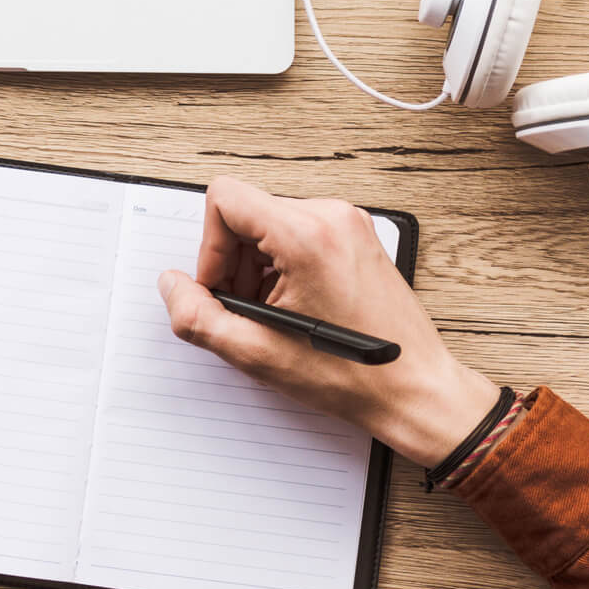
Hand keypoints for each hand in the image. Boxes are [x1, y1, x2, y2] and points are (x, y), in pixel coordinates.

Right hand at [156, 176, 497, 467]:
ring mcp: (348, 223)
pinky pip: (298, 232)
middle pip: (246, 213)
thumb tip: (172, 286)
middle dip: (233, 263)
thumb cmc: (354, 376)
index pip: (225, 198)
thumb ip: (198, 317)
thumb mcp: (256, 354)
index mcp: (306, 235)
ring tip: (272, 315)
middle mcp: (331, 216)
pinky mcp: (357, 235)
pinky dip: (282, 266)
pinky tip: (293, 308)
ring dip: (256, 267)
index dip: (209, 247)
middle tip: (245, 312)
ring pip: (269, 223)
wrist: (416, 390)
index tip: (220, 287)